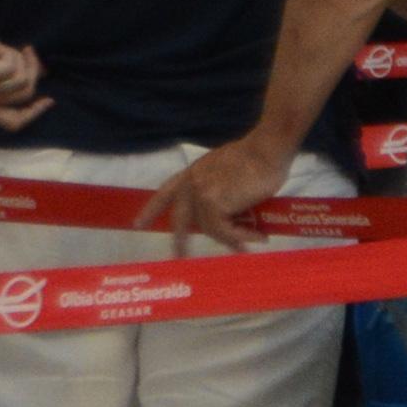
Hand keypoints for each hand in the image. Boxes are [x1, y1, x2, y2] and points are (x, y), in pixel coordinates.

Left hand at [0, 17, 49, 130]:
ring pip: (21, 81)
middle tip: (29, 52)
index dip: (33, 113)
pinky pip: (12, 69)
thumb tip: (42, 74)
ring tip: (8, 49)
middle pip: (25, 94)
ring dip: (20, 60)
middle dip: (33, 71)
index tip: (49, 99)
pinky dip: (11, 55)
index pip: (12, 122)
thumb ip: (16, 73)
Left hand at [143, 134, 293, 241]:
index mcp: (194, 172)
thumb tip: (232, 215)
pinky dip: (241, 237)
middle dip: (179, 240)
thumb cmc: (259, 158)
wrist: (268, 149)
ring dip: (232, 238)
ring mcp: (201, 193)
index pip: (166, 192)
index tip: (139, 224)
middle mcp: (192, 182)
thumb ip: (221, 189)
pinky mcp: (214, 204)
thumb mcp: (230, 172)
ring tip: (249, 244)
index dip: (152, 209)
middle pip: (179, 217)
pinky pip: (225, 230)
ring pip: (211, 228)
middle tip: (179, 257)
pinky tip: (258, 238)